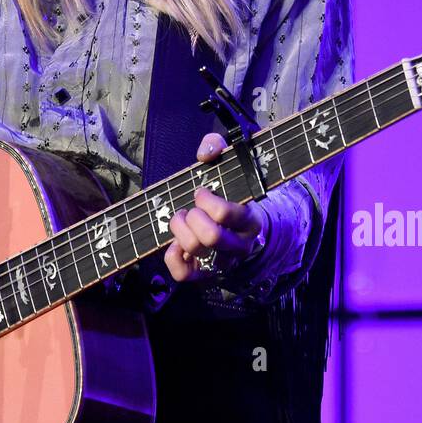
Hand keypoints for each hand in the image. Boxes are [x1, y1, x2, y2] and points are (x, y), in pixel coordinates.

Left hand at [163, 131, 267, 284]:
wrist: (241, 230)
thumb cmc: (230, 195)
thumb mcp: (229, 167)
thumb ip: (217, 147)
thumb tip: (206, 153)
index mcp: (249, 221)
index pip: (225, 213)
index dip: (206, 200)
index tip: (201, 192)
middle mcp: (239, 246)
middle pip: (210, 237)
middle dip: (192, 217)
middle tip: (191, 209)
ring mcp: (221, 264)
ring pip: (195, 251)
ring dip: (179, 230)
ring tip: (181, 219)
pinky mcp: (203, 276)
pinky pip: (183, 274)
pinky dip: (172, 256)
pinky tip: (175, 243)